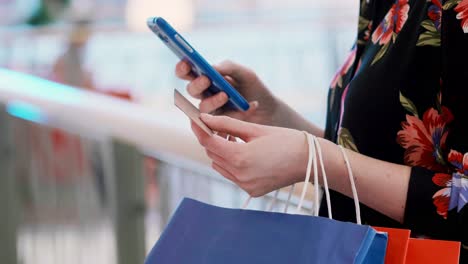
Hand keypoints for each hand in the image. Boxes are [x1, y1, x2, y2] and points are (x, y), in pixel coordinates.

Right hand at [175, 60, 278, 125]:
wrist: (269, 109)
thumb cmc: (254, 89)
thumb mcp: (245, 73)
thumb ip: (229, 67)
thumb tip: (211, 68)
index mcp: (206, 78)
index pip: (187, 73)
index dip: (182, 68)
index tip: (186, 63)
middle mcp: (205, 95)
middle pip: (191, 90)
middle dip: (197, 84)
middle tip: (206, 79)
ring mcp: (211, 112)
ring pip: (202, 108)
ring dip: (213, 100)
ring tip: (226, 95)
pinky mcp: (219, 126)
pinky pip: (218, 122)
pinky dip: (236, 113)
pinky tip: (249, 107)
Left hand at [191, 113, 308, 196]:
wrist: (310, 161)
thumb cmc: (285, 139)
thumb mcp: (254, 129)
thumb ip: (227, 124)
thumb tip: (204, 118)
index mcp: (239, 157)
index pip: (208, 142)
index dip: (199, 129)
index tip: (194, 119)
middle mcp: (240, 175)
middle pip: (212, 155)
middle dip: (211, 139)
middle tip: (217, 125)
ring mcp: (245, 186)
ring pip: (220, 166)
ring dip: (221, 152)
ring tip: (234, 138)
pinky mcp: (251, 191)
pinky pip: (232, 175)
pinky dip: (232, 164)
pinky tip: (243, 151)